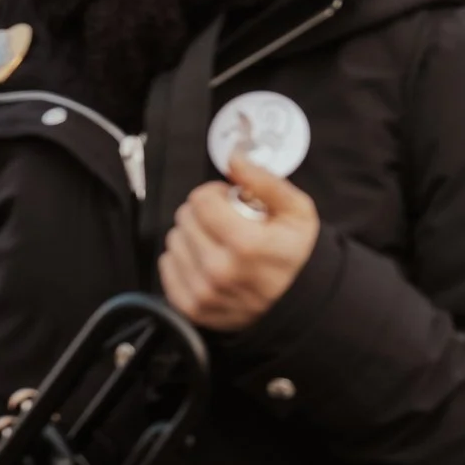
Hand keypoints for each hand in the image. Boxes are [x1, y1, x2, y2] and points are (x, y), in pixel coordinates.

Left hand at [159, 157, 319, 331]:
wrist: (298, 302)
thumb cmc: (295, 253)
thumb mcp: (297, 211)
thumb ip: (264, 181)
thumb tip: (234, 158)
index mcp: (247, 244)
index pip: (201, 201)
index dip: (215, 194)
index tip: (230, 201)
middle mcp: (220, 270)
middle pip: (184, 220)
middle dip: (203, 214)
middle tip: (226, 222)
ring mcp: (203, 292)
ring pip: (173, 242)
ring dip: (192, 236)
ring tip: (217, 243)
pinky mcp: (191, 307)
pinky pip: (166, 267)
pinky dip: (183, 260)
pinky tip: (205, 260)